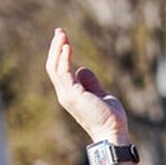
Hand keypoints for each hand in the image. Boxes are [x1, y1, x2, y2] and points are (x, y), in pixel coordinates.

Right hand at [46, 27, 128, 143]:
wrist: (112, 132)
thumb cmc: (109, 117)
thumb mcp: (100, 94)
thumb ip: (90, 82)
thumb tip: (81, 68)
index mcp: (70, 95)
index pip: (59, 71)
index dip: (60, 55)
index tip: (64, 40)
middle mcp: (64, 94)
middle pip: (53, 66)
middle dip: (55, 48)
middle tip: (60, 31)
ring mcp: (67, 95)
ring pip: (55, 67)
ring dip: (57, 49)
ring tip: (62, 34)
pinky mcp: (72, 94)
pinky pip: (63, 72)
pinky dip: (64, 58)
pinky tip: (68, 47)